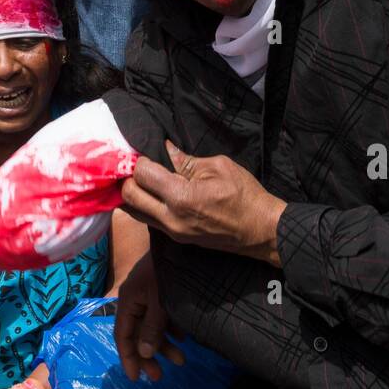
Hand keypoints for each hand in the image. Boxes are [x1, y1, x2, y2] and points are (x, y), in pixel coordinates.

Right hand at [114, 251, 184, 381]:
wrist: (185, 244)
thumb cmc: (169, 272)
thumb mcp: (161, 302)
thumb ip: (152, 328)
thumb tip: (144, 353)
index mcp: (129, 300)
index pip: (122, 335)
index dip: (128, 357)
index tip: (136, 379)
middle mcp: (136, 299)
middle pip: (137, 334)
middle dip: (148, 356)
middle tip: (160, 376)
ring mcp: (150, 295)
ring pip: (153, 327)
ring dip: (164, 345)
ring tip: (182, 359)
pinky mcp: (164, 291)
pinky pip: (164, 317)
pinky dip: (172, 330)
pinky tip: (184, 338)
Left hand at [120, 141, 285, 260]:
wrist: (260, 230)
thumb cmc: (244, 195)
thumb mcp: (218, 167)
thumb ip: (187, 160)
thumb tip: (165, 149)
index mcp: (181, 197)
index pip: (142, 175)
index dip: (140, 160)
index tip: (147, 153)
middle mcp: (170, 218)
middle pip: (128, 196)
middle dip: (128, 177)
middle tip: (139, 165)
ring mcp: (172, 231)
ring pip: (134, 212)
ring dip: (133, 193)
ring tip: (144, 179)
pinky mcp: (176, 238)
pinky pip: (148, 220)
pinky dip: (144, 205)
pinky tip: (154, 193)